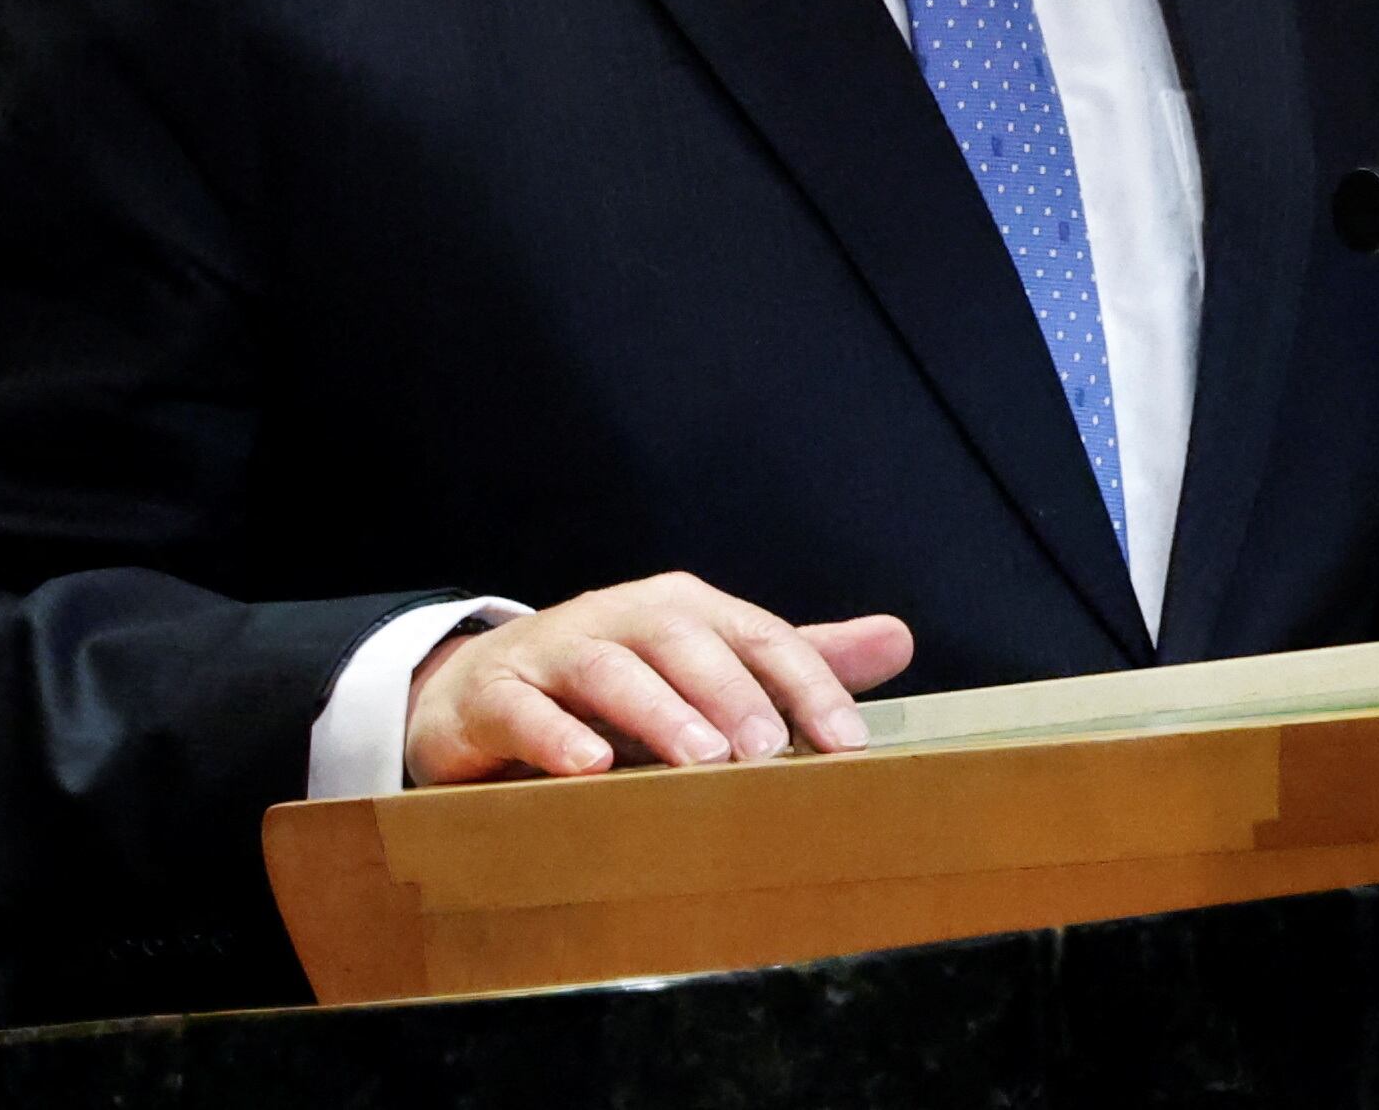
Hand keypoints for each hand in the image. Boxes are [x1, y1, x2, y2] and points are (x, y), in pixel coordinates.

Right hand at [403, 572, 914, 783]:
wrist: (479, 693)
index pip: (758, 637)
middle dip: (731, 694)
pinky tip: (591, 768)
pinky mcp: (494, 694)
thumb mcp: (707, 669)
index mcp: (685, 610)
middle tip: (767, 752)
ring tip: (699, 760)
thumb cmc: (615, 688)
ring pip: (609, 670)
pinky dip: (556, 735)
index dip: (806, 685)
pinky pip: (524, 710)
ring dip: (657, 712)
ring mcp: (555, 652)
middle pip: (685, 641)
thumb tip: (900, 638)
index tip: (847, 744)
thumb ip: (794, 661)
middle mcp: (623, 618)